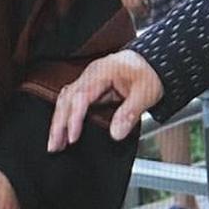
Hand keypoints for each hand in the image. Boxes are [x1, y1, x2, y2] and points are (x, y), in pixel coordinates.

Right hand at [47, 49, 162, 151]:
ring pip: (65, 99)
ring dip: (58, 121)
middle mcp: (91, 75)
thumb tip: (116, 133)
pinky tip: (63, 131)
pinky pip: (72, 101)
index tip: (73, 138)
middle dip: (58, 123)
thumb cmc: (149, 72)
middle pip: (67, 98)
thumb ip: (129, 113)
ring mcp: (89, 80)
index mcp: (102, 72)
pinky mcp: (90, 88)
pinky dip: (65, 116)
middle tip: (54, 146)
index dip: (74, 118)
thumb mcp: (145, 93)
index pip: (80, 96)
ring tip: (55, 143)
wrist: (154, 61)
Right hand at [114, 0, 146, 15]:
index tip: (147, 11)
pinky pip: (124, 1)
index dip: (143, 10)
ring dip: (133, 10)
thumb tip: (146, 2)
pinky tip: (132, 5)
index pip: (138, 4)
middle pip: (132, 7)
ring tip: (138, 11)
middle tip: (143, 13)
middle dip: (138, 12)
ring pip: (127, 5)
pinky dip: (128, 5)